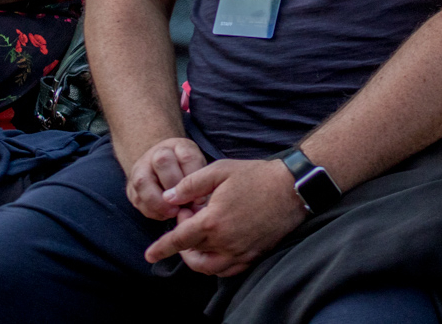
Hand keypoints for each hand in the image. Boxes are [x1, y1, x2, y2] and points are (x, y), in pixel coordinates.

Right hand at [126, 137, 207, 220]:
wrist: (160, 171)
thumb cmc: (185, 174)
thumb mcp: (198, 172)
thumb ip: (200, 184)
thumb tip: (197, 204)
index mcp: (179, 146)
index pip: (187, 157)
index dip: (194, 178)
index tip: (200, 198)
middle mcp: (156, 153)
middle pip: (162, 161)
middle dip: (174, 186)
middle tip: (184, 203)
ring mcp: (140, 168)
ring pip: (143, 181)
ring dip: (159, 202)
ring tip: (173, 212)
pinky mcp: (132, 188)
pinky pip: (138, 200)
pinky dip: (152, 211)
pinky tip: (164, 214)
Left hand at [143, 158, 305, 275]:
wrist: (292, 187)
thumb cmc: (255, 176)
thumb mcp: (219, 171)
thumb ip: (190, 185)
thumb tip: (169, 198)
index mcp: (213, 220)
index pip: (179, 240)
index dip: (162, 248)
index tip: (149, 256)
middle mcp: (225, 242)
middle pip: (192, 253)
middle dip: (183, 240)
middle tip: (189, 218)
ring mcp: (240, 252)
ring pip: (209, 267)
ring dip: (197, 258)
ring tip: (199, 237)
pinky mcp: (253, 256)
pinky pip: (228, 270)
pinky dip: (216, 265)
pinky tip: (216, 249)